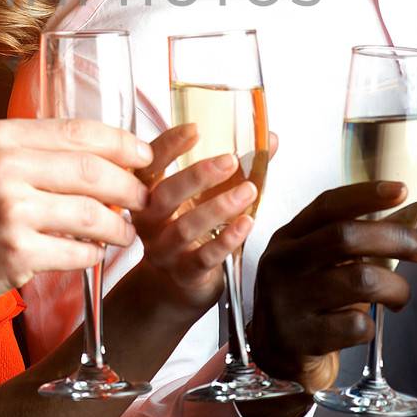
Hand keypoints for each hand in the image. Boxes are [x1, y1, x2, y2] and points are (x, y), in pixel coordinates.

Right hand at [0, 118, 153, 313]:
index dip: (122, 143)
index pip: (79, 131)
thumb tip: (99, 152)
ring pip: (91, 215)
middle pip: (93, 171)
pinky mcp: (15, 253)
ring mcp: (10, 211)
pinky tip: (93, 254)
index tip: (146, 156)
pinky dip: (93, 255)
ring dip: (118, 226)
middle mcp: (4, 168)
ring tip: (125, 232)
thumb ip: (31, 149)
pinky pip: (76, 252)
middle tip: (145, 198)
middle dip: (130, 187)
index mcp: (0, 137)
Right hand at [130, 126, 266, 312]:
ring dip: (219, 207)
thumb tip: (268, 139)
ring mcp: (165, 250)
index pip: (149, 165)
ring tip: (248, 190)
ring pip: (185, 228)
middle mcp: (150, 221)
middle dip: (197, 175)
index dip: (167, 146)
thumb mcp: (204, 196)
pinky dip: (227, 240)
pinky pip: (204, 257)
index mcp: (147, 194)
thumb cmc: (189, 232)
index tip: (194, 129)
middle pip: (163, 195)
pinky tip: (246, 224)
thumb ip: (232, 168)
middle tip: (230, 160)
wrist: (175, 286)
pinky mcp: (184, 274)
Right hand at [247, 182, 416, 393]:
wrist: (275, 358)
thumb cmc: (312, 303)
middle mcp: (282, 263)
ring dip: (395, 288)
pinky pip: (355, 326)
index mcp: (288, 238)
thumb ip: (370, 235)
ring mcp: (287, 301)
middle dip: (397, 239)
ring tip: (400, 297)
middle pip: (345, 237)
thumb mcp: (327, 264)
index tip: (402, 191)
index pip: (327, 205)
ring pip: (359, 280)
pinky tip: (363, 328)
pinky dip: (372, 326)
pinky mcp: (300, 337)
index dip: (366, 194)